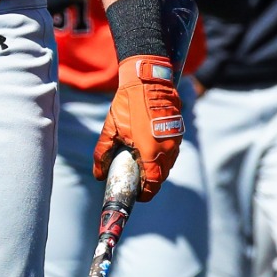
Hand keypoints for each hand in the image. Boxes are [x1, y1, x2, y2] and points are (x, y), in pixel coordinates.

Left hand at [95, 55, 183, 201]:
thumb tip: (98, 174)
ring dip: (157, 168)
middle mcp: (167, 149)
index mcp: (151, 152)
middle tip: (136, 180)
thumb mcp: (111, 129)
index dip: (146, 193)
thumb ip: (103, 153)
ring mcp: (175, 141)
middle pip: (161, 176)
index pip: (154, 183)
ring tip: (141, 165)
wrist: (148, 81)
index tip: (138, 195)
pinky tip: (149, 149)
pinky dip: (162, 156)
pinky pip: (172, 152)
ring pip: (168, 164)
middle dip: (150, 181)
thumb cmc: (128, 105)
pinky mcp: (178, 132)